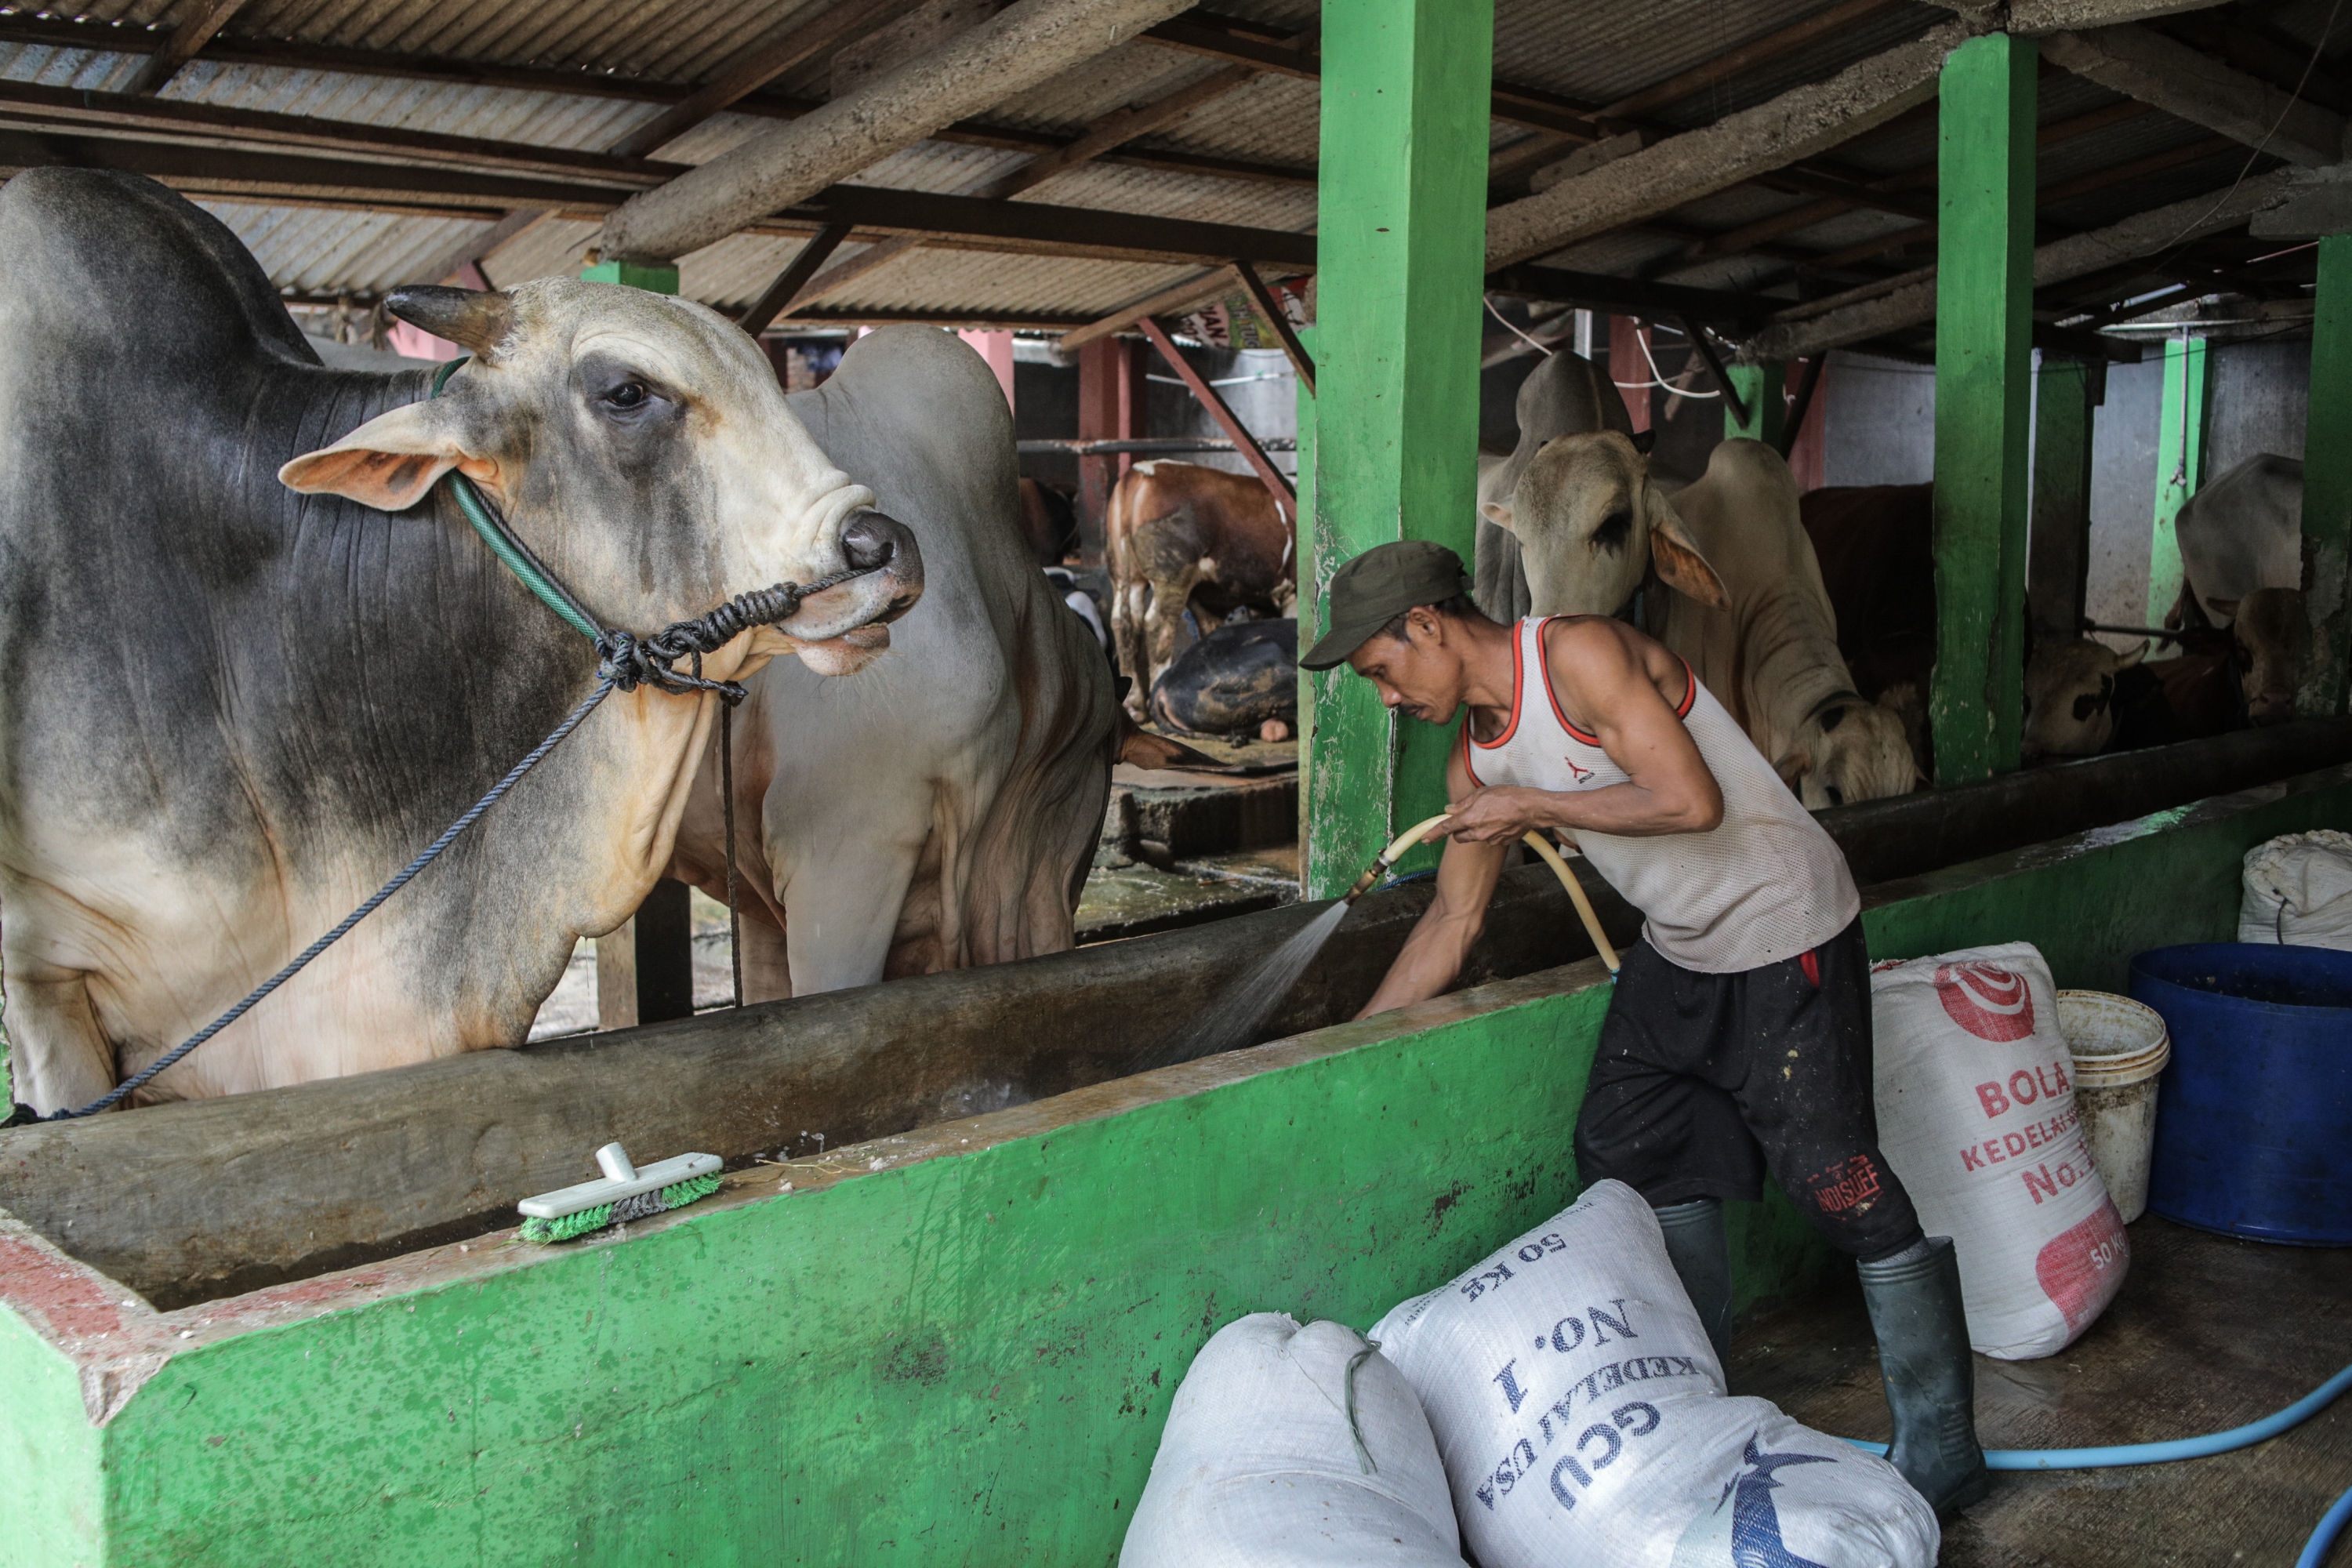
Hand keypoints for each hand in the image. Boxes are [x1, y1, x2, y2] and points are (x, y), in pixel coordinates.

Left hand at [1433, 786, 1553, 844]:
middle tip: (1466, 818)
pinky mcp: (1500, 842)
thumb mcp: (1482, 793)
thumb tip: (1450, 809)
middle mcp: (1478, 832)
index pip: (1446, 828)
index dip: (1434, 833)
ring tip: (1490, 815)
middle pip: (1459, 837)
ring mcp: (1489, 839)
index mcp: (1471, 818)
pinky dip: (1490, 831)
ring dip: (1476, 829)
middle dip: (1458, 830)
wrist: (1531, 808)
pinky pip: (1489, 838)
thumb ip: (1463, 803)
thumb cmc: (1508, 797)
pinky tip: (1500, 821)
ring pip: (1475, 837)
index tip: (1426, 838)